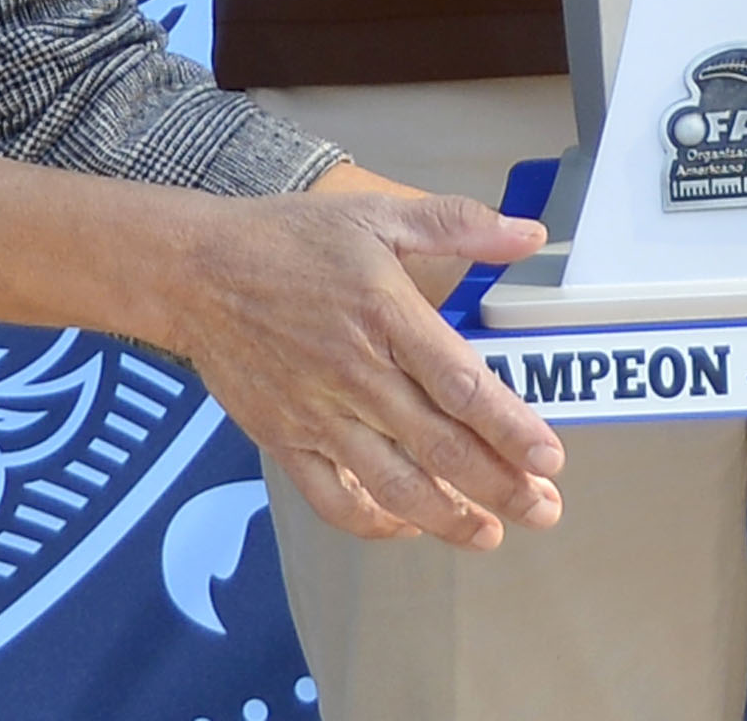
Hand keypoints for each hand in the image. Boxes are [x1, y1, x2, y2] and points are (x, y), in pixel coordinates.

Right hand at [169, 168, 564, 549]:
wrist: (196, 271)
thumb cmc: (290, 239)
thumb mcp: (378, 213)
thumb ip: (459, 224)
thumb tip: (529, 234)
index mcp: (386, 315)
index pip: (461, 385)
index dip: (510, 428)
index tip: (550, 457)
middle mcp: (355, 374)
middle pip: (439, 447)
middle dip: (500, 486)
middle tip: (543, 508)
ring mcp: (317, 414)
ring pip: (392, 484)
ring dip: (448, 517)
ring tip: (492, 533)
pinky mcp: (284, 439)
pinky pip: (332, 498)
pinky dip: (373, 523)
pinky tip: (410, 527)